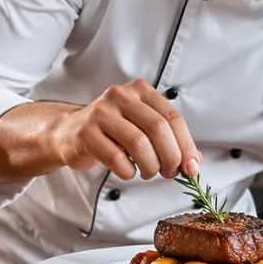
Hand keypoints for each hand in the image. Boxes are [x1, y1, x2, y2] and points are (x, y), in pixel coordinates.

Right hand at [51, 79, 201, 180]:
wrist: (69, 132)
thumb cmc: (111, 131)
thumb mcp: (142, 127)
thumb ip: (169, 140)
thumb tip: (194, 162)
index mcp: (140, 90)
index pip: (172, 117)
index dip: (186, 145)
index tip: (191, 167)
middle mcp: (121, 95)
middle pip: (158, 128)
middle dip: (170, 157)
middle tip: (170, 173)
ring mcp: (101, 112)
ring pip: (138, 142)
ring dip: (150, 166)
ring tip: (149, 173)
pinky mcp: (86, 132)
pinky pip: (116, 157)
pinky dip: (128, 171)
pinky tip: (128, 172)